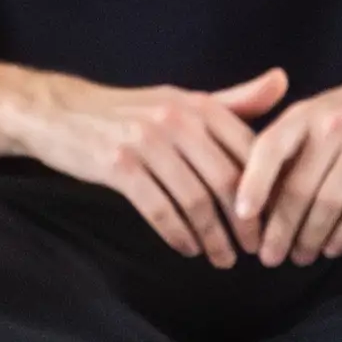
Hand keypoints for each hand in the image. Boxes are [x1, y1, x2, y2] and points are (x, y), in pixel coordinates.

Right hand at [11, 67, 286, 266]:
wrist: (59, 113)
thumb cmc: (127, 113)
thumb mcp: (180, 100)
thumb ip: (233, 100)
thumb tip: (282, 82)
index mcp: (198, 105)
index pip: (250, 152)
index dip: (268, 191)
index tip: (276, 220)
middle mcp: (176, 120)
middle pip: (226, 181)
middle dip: (246, 223)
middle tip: (255, 250)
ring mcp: (146, 142)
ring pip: (195, 201)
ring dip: (214, 237)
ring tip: (224, 259)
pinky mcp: (119, 166)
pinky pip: (160, 209)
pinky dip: (179, 235)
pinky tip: (187, 249)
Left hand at [231, 48, 341, 266]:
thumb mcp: (320, 111)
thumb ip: (291, 144)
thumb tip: (256, 193)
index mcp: (306, 112)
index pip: (269, 148)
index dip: (252, 183)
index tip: (241, 216)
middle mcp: (332, 125)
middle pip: (298, 186)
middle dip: (280, 228)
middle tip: (270, 258)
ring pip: (329, 201)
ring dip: (311, 236)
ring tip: (300, 257)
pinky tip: (334, 249)